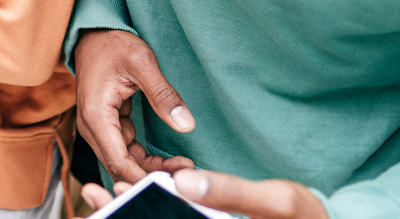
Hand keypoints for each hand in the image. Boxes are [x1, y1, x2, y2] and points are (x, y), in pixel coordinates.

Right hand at [74, 29, 195, 183]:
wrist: (93, 33)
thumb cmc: (113, 44)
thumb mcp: (141, 62)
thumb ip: (162, 94)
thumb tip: (186, 124)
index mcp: (96, 115)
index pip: (119, 163)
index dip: (146, 176)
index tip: (177, 177)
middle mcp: (90, 127)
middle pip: (120, 166)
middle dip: (152, 174)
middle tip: (186, 170)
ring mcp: (96, 127)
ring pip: (123, 161)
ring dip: (150, 167)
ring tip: (181, 163)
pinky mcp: (104, 125)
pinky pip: (123, 150)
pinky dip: (143, 156)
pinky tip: (165, 156)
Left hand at [81, 170, 328, 218]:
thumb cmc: (306, 216)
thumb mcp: (277, 201)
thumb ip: (231, 193)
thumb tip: (182, 183)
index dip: (136, 215)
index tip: (112, 195)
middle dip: (127, 215)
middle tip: (93, 194)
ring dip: (136, 213)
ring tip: (101, 193)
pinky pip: (177, 218)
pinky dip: (157, 209)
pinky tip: (140, 192)